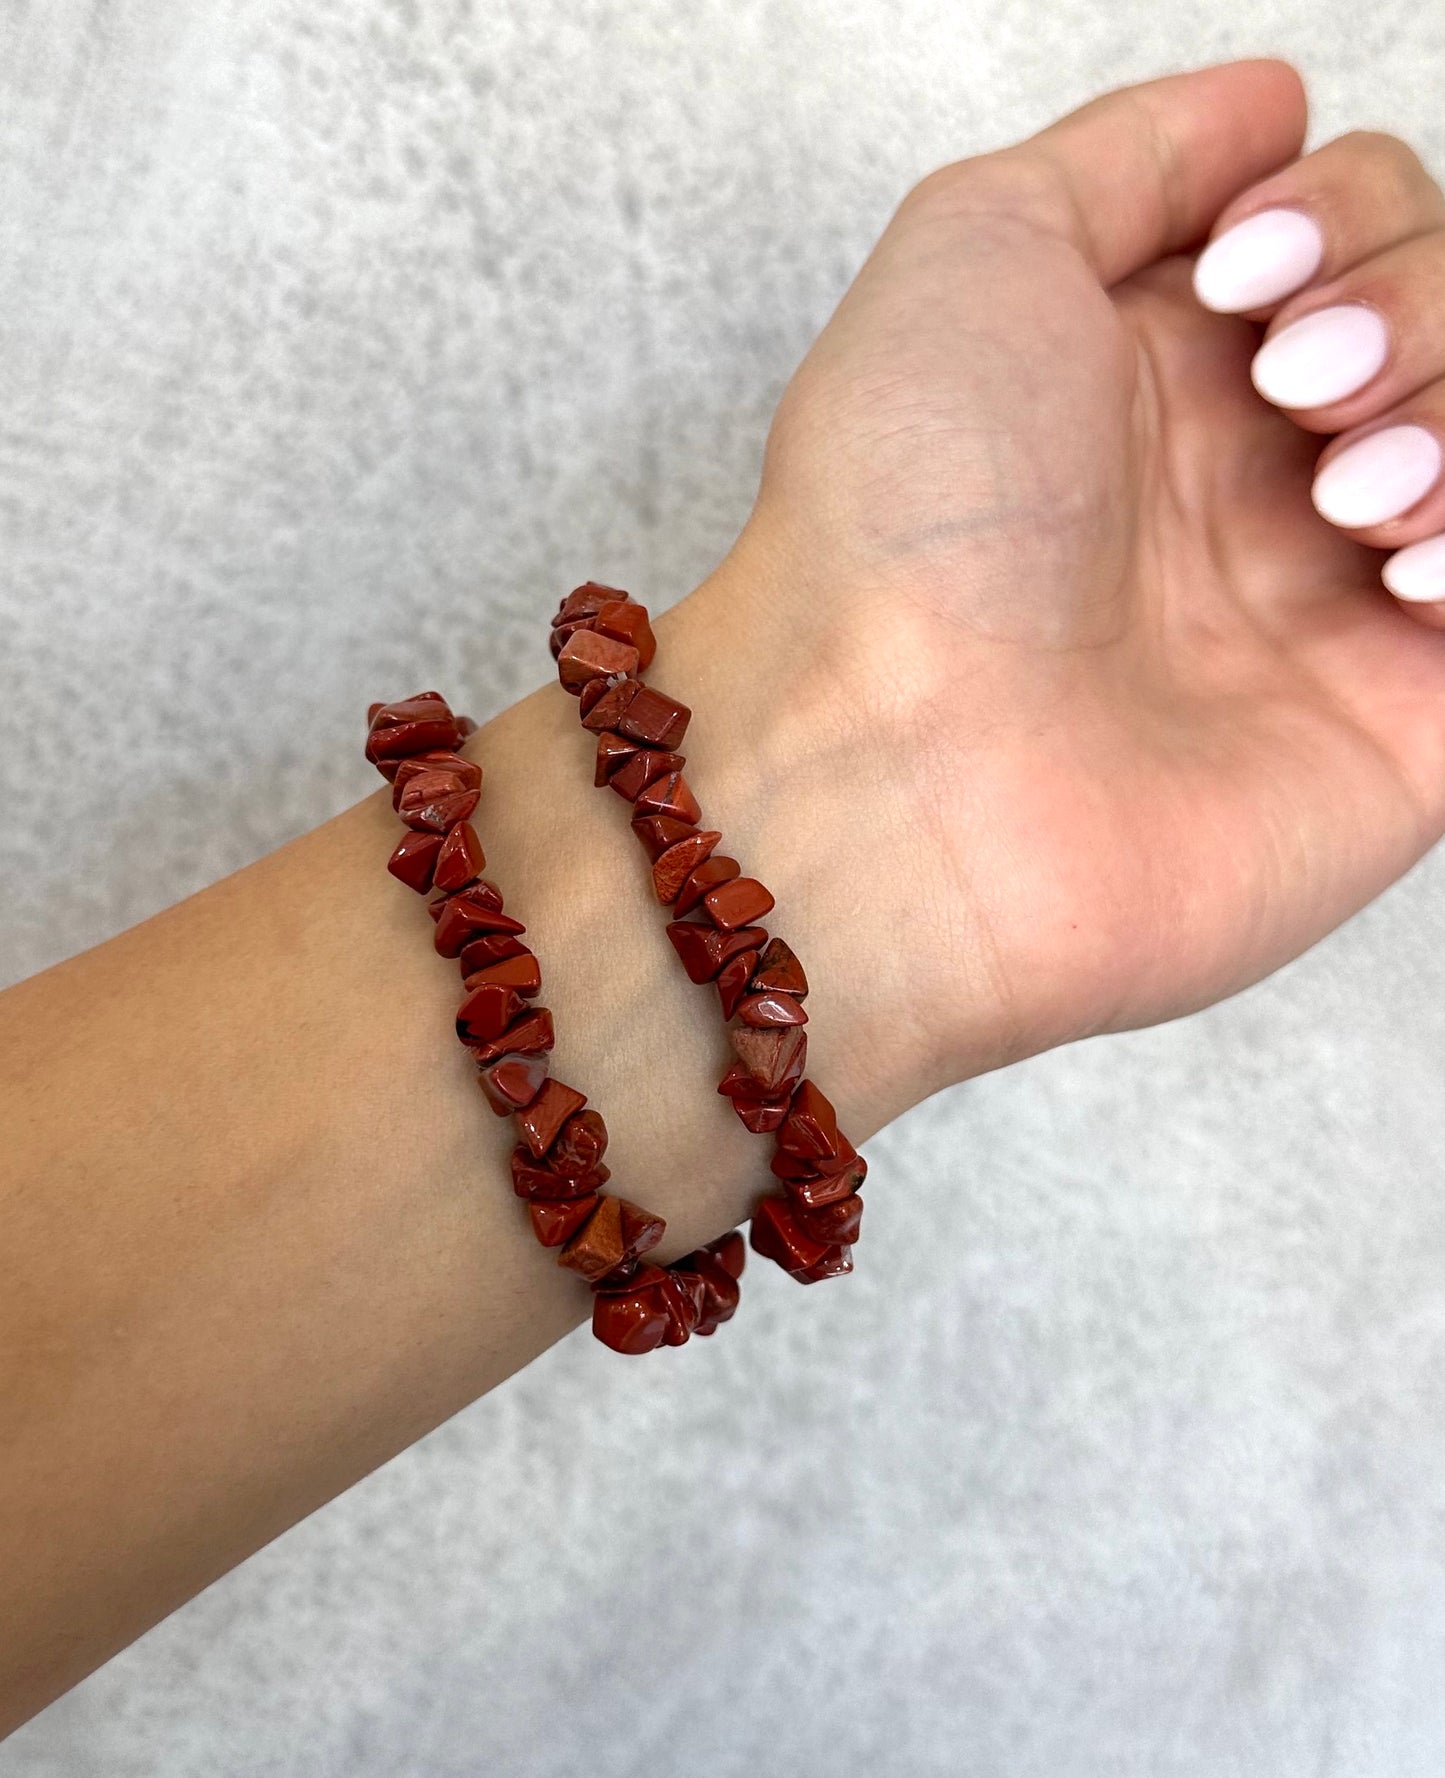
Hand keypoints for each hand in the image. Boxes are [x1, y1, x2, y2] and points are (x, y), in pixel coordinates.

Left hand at [691, 60, 1444, 1094]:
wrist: (898, 768)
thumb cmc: (898, 522)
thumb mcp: (973, 250)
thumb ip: (1131, 156)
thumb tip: (1268, 107)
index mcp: (1163, 372)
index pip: (1360, 232)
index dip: (1345, 215)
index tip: (1243, 280)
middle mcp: (1253, 483)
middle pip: (1444, 322)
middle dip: (1410, 307)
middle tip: (1293, 387)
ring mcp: (1327, 609)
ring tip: (1343, 497)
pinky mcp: (1397, 730)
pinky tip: (1401, 565)